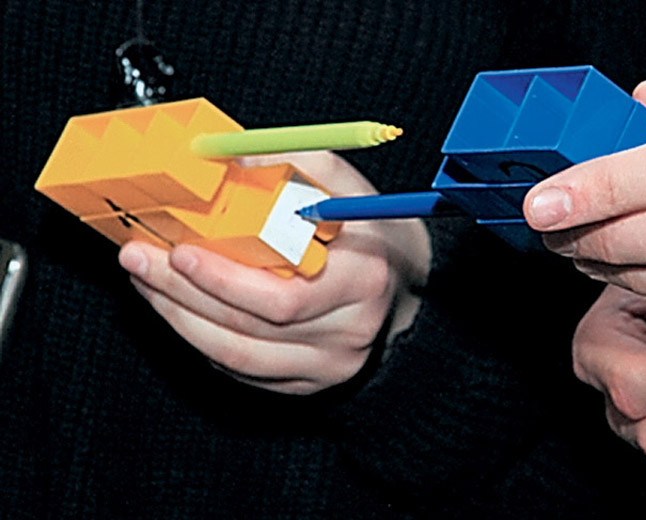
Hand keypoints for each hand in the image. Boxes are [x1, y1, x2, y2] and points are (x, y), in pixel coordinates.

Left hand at [117, 151, 430, 393]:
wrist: (406, 287)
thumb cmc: (371, 233)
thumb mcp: (345, 187)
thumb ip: (291, 167)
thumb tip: (222, 156)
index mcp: (363, 283)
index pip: (284, 298)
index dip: (224, 280)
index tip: (180, 250)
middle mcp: (347, 333)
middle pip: (250, 327)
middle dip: (183, 293)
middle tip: (139, 259)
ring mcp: (327, 365)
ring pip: (236, 355)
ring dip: (180, 318)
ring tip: (146, 281)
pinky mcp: (306, 383)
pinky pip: (241, 369)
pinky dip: (200, 339)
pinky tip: (176, 307)